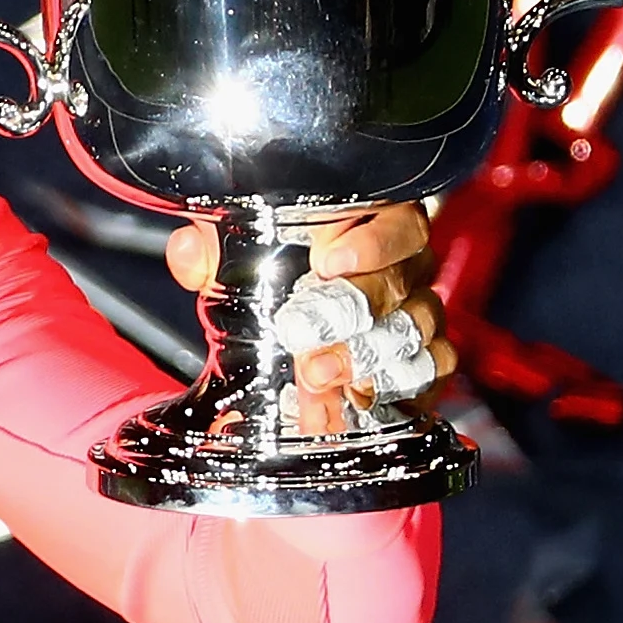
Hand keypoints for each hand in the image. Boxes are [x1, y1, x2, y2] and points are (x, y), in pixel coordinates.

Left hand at [166, 202, 452, 438]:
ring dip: (365, 356)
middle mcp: (405, 267)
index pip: (396, 222)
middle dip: (349, 311)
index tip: (327, 261)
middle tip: (301, 333)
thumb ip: (211, 248)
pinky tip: (359, 399)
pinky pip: (432, 371)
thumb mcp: (235, 252)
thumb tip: (190, 254)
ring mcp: (418, 314)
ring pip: (415, 330)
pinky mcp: (424, 360)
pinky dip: (398, 388)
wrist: (297, 330)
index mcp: (372, 224)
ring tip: (318, 376)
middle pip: (400, 283)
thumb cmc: (277, 274)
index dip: (371, 242)